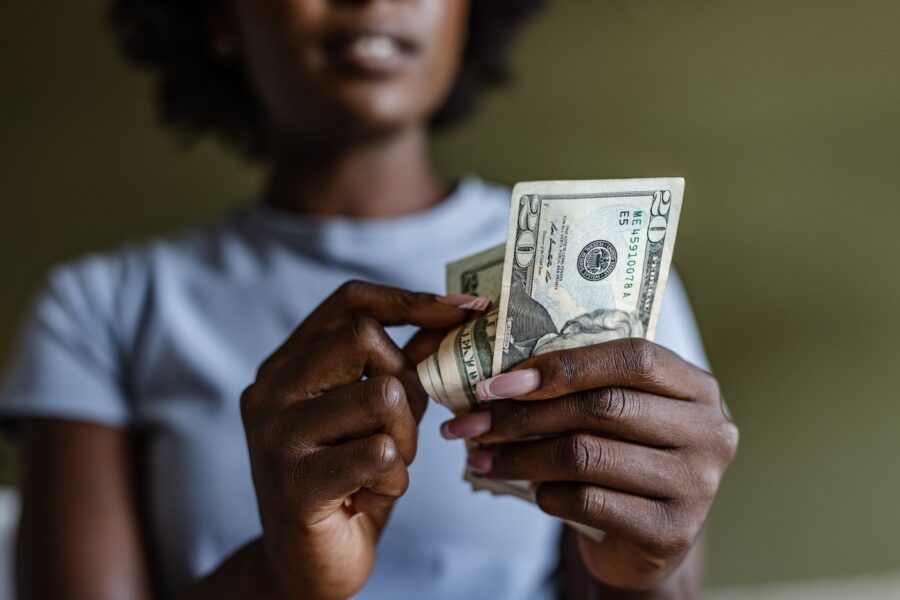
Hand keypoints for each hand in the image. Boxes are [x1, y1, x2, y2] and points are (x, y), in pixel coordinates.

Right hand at [240, 281, 477, 598]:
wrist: (307, 564)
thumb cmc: (348, 480)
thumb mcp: (375, 415)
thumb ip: (400, 367)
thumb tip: (449, 316)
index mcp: (286, 365)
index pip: (348, 302)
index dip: (410, 299)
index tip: (466, 308)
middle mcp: (270, 390)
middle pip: (364, 338)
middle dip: (407, 383)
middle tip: (399, 428)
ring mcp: (276, 435)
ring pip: (380, 396)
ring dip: (405, 438)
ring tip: (385, 466)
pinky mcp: (295, 482)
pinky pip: (381, 454)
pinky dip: (395, 478)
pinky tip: (371, 495)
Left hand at [440, 338, 737, 591]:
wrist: (648, 541)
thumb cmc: (624, 459)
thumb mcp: (617, 414)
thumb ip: (581, 388)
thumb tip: (496, 379)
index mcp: (697, 387)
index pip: (633, 357)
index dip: (563, 365)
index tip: (500, 382)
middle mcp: (708, 432)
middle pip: (603, 406)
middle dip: (525, 414)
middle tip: (472, 423)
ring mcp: (696, 485)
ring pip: (587, 455)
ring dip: (521, 456)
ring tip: (484, 459)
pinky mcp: (672, 532)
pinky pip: (588, 502)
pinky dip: (547, 495)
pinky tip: (534, 491)